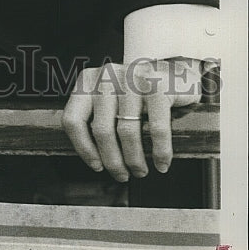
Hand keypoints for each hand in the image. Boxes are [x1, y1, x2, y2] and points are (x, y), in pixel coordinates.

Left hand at [62, 57, 201, 181]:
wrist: (176, 74)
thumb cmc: (138, 94)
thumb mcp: (111, 100)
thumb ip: (98, 118)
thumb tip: (94, 159)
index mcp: (88, 81)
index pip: (73, 119)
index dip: (83, 148)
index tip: (96, 166)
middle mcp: (107, 76)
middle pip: (101, 130)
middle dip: (112, 161)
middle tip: (123, 175)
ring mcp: (133, 79)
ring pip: (126, 131)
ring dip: (134, 160)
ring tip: (140, 171)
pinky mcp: (158, 86)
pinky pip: (156, 128)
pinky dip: (160, 151)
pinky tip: (161, 163)